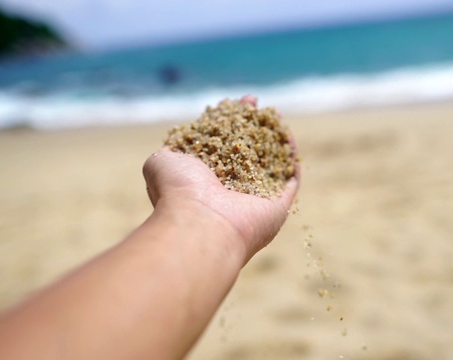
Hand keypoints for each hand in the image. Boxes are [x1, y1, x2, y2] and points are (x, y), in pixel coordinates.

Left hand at [142, 98, 298, 263]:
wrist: (201, 223)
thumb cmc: (178, 191)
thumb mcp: (161, 161)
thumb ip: (171, 150)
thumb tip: (179, 141)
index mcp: (203, 182)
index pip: (217, 147)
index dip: (224, 124)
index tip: (229, 104)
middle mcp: (229, 192)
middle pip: (244, 153)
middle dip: (250, 126)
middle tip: (254, 105)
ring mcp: (254, 200)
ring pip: (268, 165)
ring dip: (273, 139)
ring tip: (275, 115)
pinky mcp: (278, 207)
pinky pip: (289, 180)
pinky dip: (291, 159)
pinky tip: (288, 136)